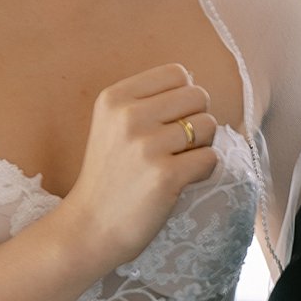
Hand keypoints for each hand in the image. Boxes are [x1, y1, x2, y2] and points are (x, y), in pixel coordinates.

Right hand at [58, 65, 220, 273]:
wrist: (90, 227)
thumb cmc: (111, 176)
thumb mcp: (113, 125)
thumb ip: (148, 101)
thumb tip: (196, 85)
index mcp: (115, 98)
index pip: (177, 73)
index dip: (183, 97)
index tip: (168, 123)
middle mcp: (129, 116)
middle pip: (198, 95)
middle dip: (197, 120)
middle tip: (177, 147)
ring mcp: (147, 146)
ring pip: (209, 126)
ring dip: (201, 146)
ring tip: (176, 163)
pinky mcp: (165, 176)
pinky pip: (210, 158)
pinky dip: (203, 171)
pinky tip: (180, 182)